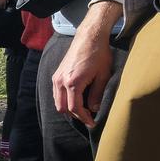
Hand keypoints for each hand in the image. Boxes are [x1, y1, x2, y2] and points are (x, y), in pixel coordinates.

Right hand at [52, 10, 116, 126]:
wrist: (89, 37)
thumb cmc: (99, 55)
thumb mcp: (103, 76)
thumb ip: (97, 94)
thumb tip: (93, 109)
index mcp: (73, 82)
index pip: (75, 108)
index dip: (84, 118)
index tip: (92, 122)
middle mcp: (61, 81)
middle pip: (63, 108)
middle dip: (75, 115)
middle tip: (88, 118)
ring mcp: (56, 78)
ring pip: (57, 102)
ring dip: (68, 108)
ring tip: (82, 110)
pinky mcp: (56, 74)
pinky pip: (56, 93)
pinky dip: (64, 100)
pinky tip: (75, 99)